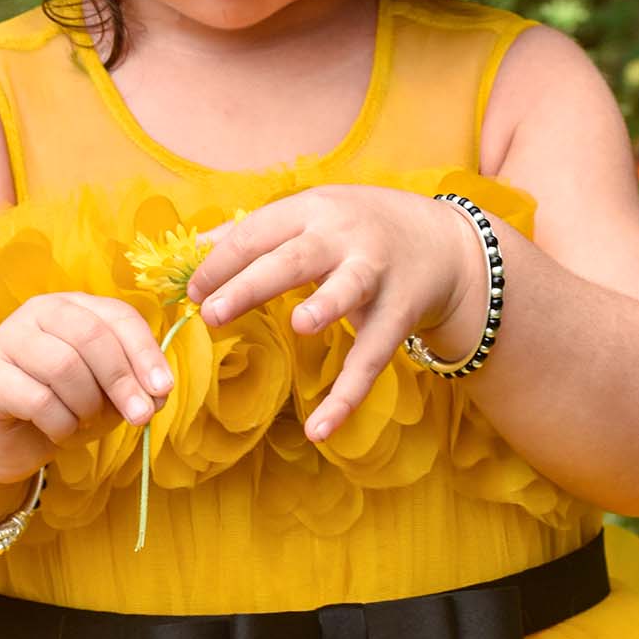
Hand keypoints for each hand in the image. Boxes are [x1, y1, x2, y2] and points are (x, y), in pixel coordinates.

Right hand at [0, 291, 173, 485]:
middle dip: (122, 380)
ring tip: (84, 423)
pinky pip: (37, 399)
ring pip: (63, 366)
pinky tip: (60, 431)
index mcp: (73, 306)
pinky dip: (61, 424)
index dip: (144, 352)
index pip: (117, 315)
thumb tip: (158, 392)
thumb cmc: (63, 408)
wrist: (7, 443)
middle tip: (139, 416)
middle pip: (91, 335)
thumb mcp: (108, 397)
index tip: (162, 389)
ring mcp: (6, 340)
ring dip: (86, 405)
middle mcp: (37, 312)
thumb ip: (135, 388)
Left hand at [184, 185, 482, 442]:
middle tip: (211, 313)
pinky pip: (371, 358)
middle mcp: (345, 236)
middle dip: (252, 283)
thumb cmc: (361, 228)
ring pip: (347, 290)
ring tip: (298, 325)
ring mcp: (376, 273)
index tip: (192, 291)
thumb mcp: (313, 212)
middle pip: (295, 258)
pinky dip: (348, 394)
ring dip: (325, 306)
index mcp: (313, 209)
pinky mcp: (399, 314)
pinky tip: (320, 428)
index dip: (223, 260)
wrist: (446, 244)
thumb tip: (194, 247)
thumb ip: (257, 228)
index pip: (259, 231)